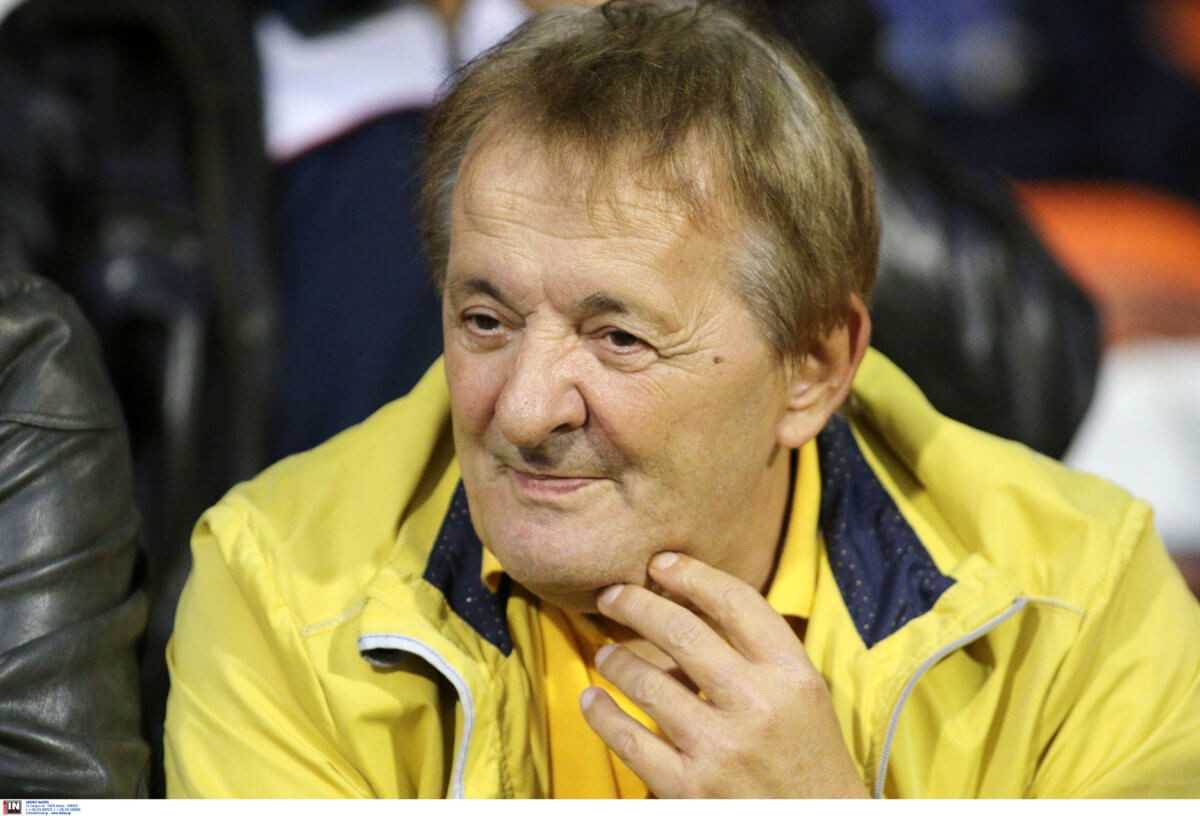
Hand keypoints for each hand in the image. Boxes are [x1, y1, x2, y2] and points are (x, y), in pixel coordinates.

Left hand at [581, 551, 866, 797]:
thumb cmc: (809, 761)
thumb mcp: (805, 698)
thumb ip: (760, 655)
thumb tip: (691, 606)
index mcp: (792, 674)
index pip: (736, 602)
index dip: (692, 574)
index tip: (660, 563)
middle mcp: (758, 704)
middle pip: (681, 631)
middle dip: (637, 604)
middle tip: (612, 594)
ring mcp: (720, 748)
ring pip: (647, 682)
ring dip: (616, 660)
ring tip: (605, 652)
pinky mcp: (690, 789)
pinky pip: (629, 740)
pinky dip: (602, 714)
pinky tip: (592, 700)